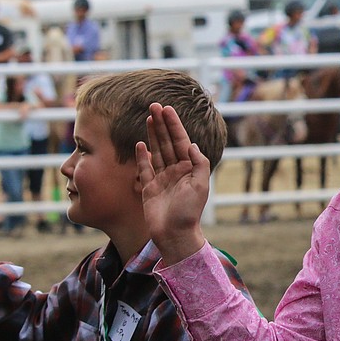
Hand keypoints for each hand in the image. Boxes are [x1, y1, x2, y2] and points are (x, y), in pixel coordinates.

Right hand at [136, 103, 208, 263]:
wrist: (174, 235)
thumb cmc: (189, 212)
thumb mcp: (200, 187)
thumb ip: (198, 164)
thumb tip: (192, 144)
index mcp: (189, 169)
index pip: (181, 141)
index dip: (174, 125)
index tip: (167, 109)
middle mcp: (176, 171)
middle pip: (167, 142)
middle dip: (162, 124)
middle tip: (154, 105)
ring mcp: (162, 179)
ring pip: (157, 151)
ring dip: (153, 135)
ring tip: (149, 118)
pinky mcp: (150, 188)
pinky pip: (145, 168)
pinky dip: (142, 156)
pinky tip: (139, 143)